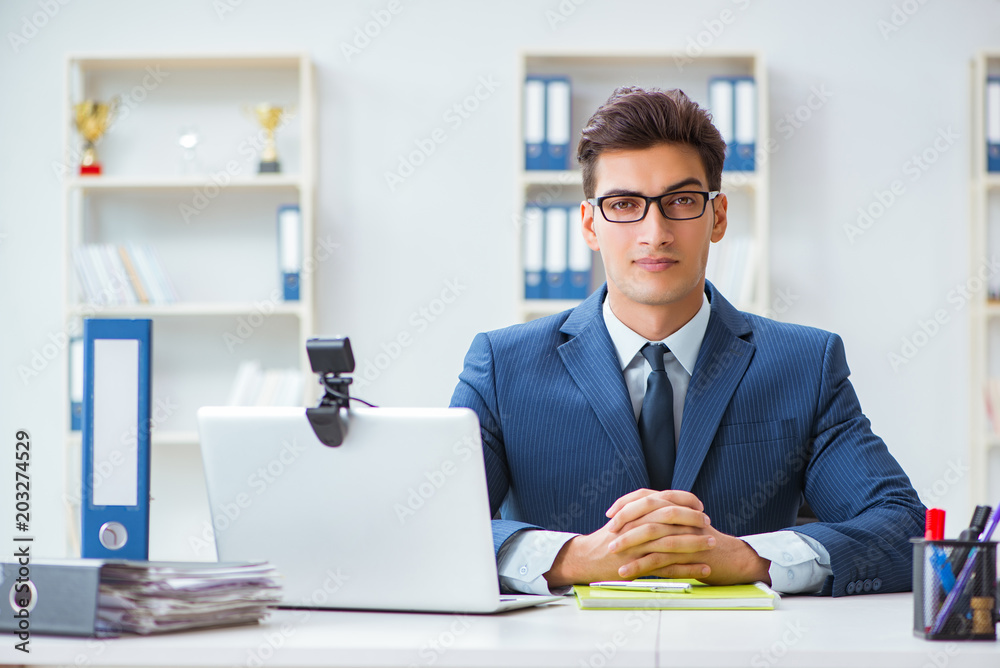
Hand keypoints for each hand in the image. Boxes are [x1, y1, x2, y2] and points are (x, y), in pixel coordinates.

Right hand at [543, 489, 714, 587]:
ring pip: (671, 541)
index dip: (684, 499)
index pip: (663, 498)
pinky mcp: (638, 565)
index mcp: (634, 511)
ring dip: (695, 542)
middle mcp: (635, 525)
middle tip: (708, 522)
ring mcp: (637, 546)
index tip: (699, 504)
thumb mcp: (624, 518)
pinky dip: (688, 568)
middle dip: (693, 518)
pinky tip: (703, 569)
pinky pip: (668, 567)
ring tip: (712, 544)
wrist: (587, 558)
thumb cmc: (608, 538)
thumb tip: (666, 504)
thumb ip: (642, 510)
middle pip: (669, 516)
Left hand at [607, 489, 770, 584]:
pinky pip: (660, 561)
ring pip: (652, 537)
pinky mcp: (688, 557)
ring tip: (613, 554)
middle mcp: (682, 517)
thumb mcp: (687, 524)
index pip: (647, 497)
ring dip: (629, 546)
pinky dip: (640, 567)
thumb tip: (639, 518)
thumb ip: (667, 518)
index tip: (610, 514)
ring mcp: (686, 536)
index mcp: (679, 506)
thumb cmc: (706, 543)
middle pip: (648, 513)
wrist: (735, 559)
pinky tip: (626, 573)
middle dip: (624, 522)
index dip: (626, 503)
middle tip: (609, 534)